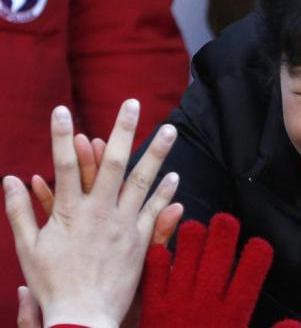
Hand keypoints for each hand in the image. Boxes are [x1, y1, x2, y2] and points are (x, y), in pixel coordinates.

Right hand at [4, 99, 179, 327]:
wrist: (83, 316)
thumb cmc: (52, 284)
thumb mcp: (28, 248)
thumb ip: (20, 212)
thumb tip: (10, 179)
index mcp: (69, 211)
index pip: (64, 164)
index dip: (61, 136)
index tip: (62, 109)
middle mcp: (100, 212)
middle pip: (112, 163)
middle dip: (122, 130)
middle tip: (132, 103)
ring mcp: (124, 224)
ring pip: (142, 181)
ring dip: (156, 153)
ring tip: (170, 129)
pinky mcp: (140, 240)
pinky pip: (156, 211)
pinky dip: (166, 193)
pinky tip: (175, 174)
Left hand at [140, 213, 273, 327]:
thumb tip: (298, 323)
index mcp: (233, 315)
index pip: (252, 271)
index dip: (258, 253)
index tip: (258, 246)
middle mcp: (207, 304)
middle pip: (219, 255)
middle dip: (224, 232)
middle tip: (225, 221)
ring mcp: (178, 304)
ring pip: (186, 255)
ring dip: (191, 238)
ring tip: (195, 229)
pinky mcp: (153, 309)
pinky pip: (155, 273)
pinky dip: (159, 258)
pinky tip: (163, 250)